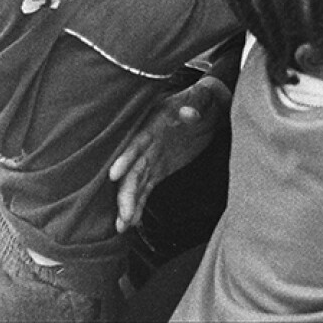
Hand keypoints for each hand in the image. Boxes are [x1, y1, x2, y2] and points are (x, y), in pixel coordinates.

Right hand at [108, 76, 231, 231]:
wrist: (208, 108)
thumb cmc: (204, 99)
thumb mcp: (204, 98)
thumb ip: (197, 105)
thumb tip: (189, 114)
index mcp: (153, 124)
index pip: (136, 143)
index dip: (125, 158)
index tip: (114, 175)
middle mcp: (147, 144)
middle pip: (132, 170)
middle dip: (125, 192)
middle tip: (124, 214)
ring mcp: (151, 158)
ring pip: (135, 183)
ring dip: (128, 203)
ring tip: (122, 226)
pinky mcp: (158, 170)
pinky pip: (145, 189)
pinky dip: (138, 205)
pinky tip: (131, 222)